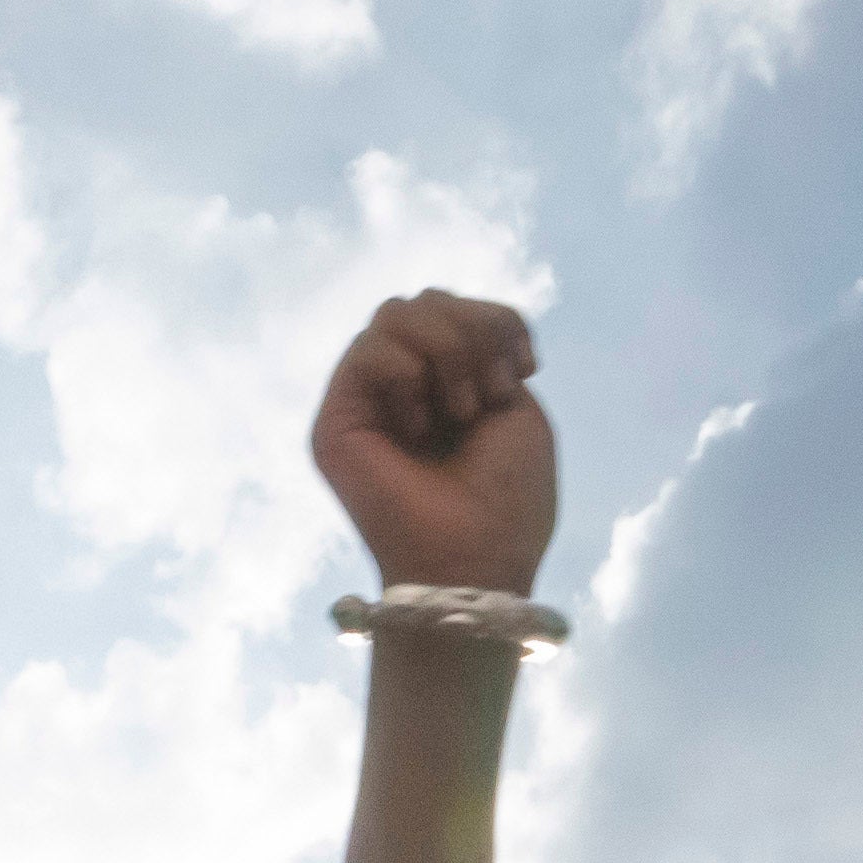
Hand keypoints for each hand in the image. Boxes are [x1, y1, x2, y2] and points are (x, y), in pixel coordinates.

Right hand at [310, 287, 553, 592]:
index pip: (459, 307)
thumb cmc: (507, 501)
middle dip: (473, 333)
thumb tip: (450, 322)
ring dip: (445, 350)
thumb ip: (483, 346)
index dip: (498, 320)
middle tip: (488, 398)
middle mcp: (405, 388)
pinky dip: (407, 375)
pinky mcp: (335, 422)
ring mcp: (368, 402)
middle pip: (427, 301)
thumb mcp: (516, 406)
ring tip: (460, 411)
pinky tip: (420, 426)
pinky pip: (367, 349)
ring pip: (394, 312)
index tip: (526, 370)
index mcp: (449, 385)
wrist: (475, 561)